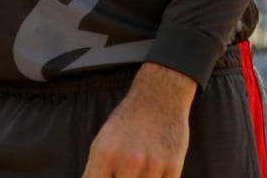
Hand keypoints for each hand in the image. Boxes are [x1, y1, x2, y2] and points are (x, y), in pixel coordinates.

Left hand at [82, 63, 194, 177]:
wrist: (159, 96)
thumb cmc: (127, 122)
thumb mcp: (102, 141)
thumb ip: (93, 170)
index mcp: (105, 155)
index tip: (111, 176)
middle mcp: (129, 161)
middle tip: (125, 171)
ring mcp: (153, 166)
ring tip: (139, 168)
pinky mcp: (173, 167)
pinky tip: (153, 172)